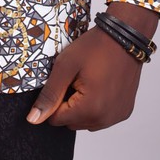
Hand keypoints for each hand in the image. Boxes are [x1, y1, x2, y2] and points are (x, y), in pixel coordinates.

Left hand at [27, 5, 158, 130]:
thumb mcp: (65, 66)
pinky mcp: (124, 111)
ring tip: (87, 81)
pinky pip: (102, 116)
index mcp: (90, 109)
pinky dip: (96, 105)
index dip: (54, 99)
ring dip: (82, 107)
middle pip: (72, 122)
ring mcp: (117, 116)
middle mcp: (106, 119)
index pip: (57, 120)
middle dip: (68, 104)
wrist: (124, 37)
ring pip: (86, 121)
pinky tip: (99, 85)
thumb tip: (34, 119)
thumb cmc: (95, 47)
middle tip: (75, 79)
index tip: (62, 81)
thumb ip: (50, 94)